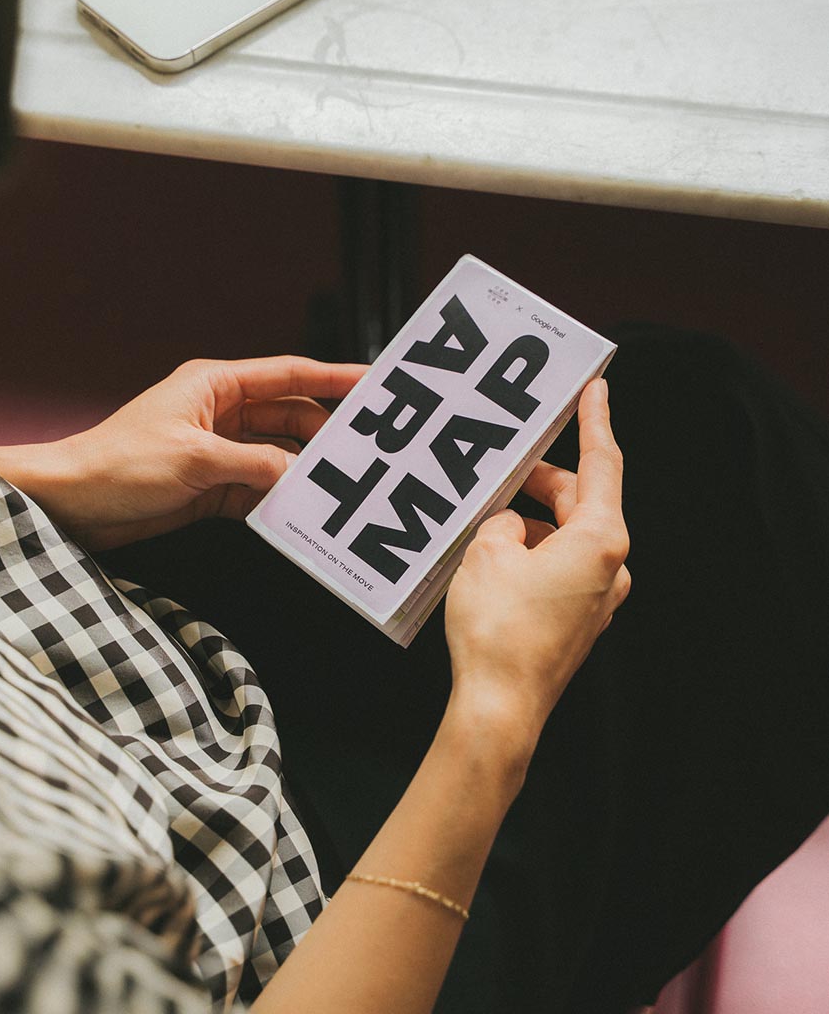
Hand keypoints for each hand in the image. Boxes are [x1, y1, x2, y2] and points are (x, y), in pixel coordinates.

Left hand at [0, 355, 366, 549]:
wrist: (71, 503)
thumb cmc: (117, 465)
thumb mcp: (196, 460)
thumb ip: (254, 464)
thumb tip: (296, 474)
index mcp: (215, 386)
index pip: (287, 375)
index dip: (333, 376)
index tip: (372, 381)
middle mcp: (220, 413)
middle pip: (288, 417)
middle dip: (322, 434)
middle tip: (361, 451)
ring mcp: (217, 449)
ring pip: (276, 455)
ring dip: (300, 471)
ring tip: (335, 486)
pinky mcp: (210, 484)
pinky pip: (257, 487)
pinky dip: (276, 499)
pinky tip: (297, 512)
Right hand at [444, 378, 629, 786]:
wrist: (500, 707)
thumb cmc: (497, 629)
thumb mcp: (487, 553)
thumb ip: (501, 522)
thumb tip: (510, 526)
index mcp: (600, 540)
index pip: (602, 465)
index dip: (595, 422)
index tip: (596, 388)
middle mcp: (610, 567)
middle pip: (578, 501)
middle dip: (539, 479)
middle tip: (503, 460)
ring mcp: (598, 598)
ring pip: (565, 536)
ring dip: (529, 520)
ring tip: (483, 514)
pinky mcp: (579, 621)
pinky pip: (558, 568)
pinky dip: (531, 552)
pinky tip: (492, 554)